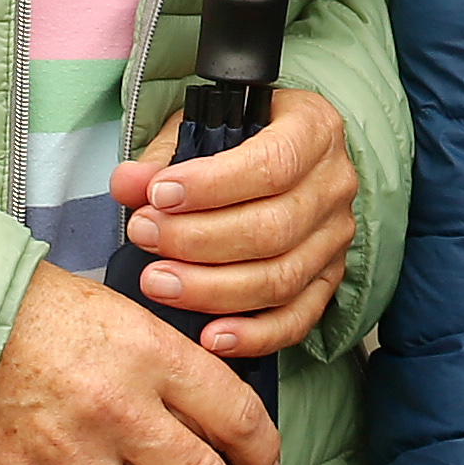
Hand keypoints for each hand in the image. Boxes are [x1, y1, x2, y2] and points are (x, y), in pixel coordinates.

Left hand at [107, 85, 355, 360]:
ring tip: (158, 282)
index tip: (159, 195)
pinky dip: (254, 335)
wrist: (276, 157)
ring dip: (212, 289)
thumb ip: (163, 157)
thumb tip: (128, 184)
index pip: (273, 164)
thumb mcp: (200, 128)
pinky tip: (209, 336)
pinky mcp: (328, 279)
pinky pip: (297, 318)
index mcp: (314, 130)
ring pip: (281, 277)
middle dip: (198, 240)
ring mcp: (335, 237)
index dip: (212, 186)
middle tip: (144, 235)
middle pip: (273, 228)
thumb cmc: (237, 141)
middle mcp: (334, 184)